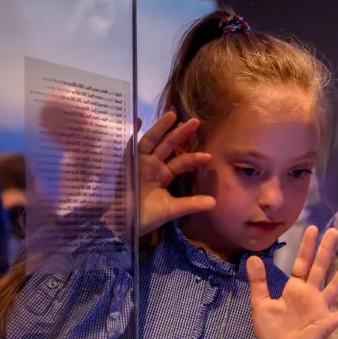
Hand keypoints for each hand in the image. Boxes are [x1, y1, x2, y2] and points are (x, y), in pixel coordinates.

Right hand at [133, 112, 216, 236]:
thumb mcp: (171, 209)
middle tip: (196, 122)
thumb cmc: (145, 216)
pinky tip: (138, 120)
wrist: (122, 223)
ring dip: (160, 128)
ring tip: (172, 115)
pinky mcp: (126, 163)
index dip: (194, 159)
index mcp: (164, 174)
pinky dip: (133, 133)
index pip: (182, 162)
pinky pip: (129, 145)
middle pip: (168, 145)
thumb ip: (191, 204)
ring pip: (151, 141)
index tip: (209, 157)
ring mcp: (138, 162)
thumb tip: (215, 203)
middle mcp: (152, 164)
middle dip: (181, 133)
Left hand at [248, 226, 337, 338]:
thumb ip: (258, 283)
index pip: (302, 263)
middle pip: (319, 268)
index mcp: (294, 289)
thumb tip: (252, 258)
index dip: (307, 247)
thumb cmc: (271, 331)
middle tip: (334, 231)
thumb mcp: (260, 304)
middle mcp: (310, 294)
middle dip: (326, 251)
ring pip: (334, 286)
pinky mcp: (327, 323)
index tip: (312, 228)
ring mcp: (320, 308)